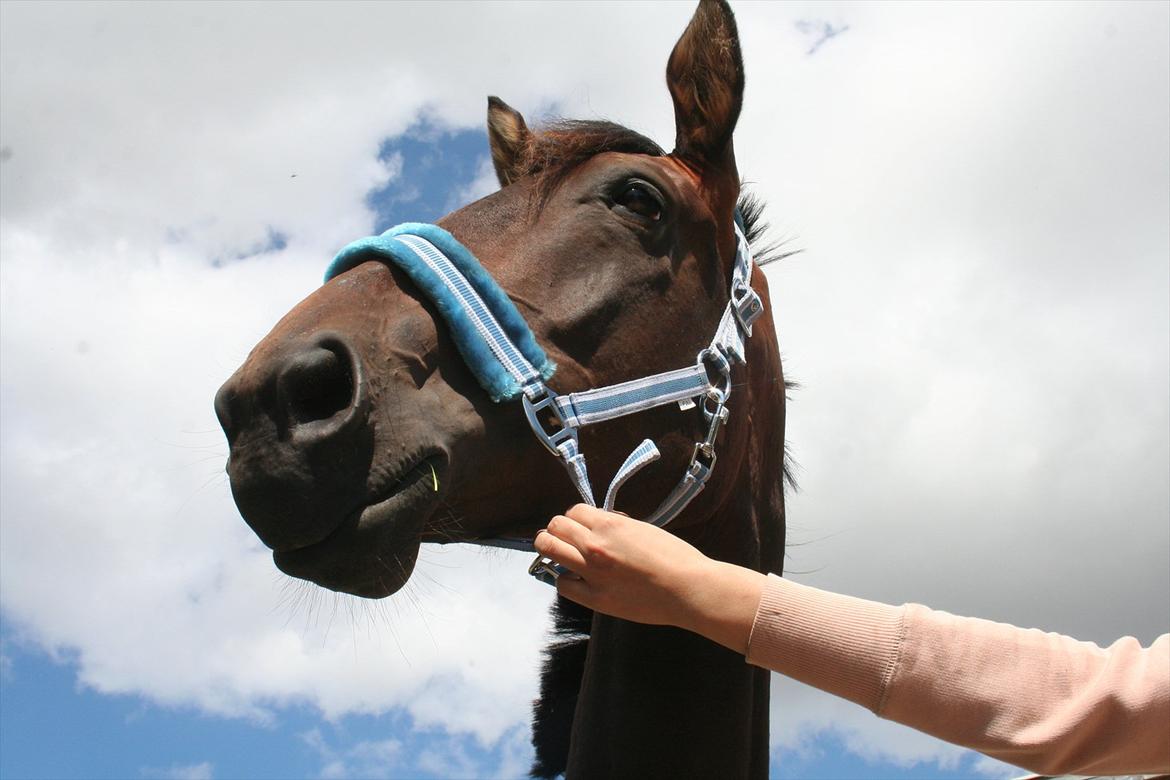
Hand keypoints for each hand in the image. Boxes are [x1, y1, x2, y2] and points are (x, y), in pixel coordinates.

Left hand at [534, 504, 765, 653]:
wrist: (688, 589)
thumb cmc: (675, 558)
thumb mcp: (644, 529)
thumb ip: (618, 526)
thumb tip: (600, 525)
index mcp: (610, 524)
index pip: (574, 511)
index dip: (576, 517)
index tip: (579, 524)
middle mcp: (595, 545)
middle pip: (555, 527)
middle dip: (557, 529)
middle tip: (561, 536)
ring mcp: (592, 573)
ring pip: (550, 550)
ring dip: (550, 547)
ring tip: (556, 552)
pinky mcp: (595, 598)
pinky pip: (562, 584)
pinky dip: (565, 579)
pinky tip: (575, 578)